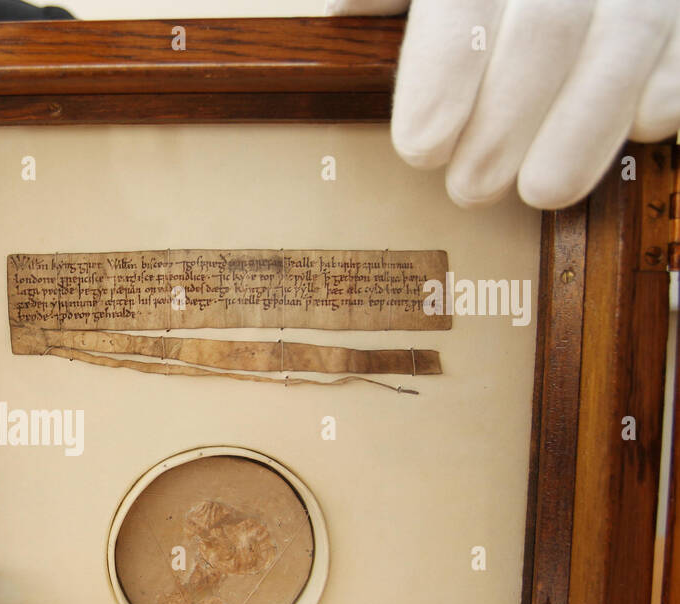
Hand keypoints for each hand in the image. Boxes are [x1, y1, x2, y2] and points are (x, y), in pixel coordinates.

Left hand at [326, 0, 679, 207]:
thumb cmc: (479, 1)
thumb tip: (347, 13)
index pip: (464, 3)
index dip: (442, 76)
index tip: (422, 147)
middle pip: (548, 27)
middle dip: (504, 123)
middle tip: (470, 188)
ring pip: (625, 39)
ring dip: (580, 132)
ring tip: (540, 191)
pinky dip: (658, 103)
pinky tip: (630, 134)